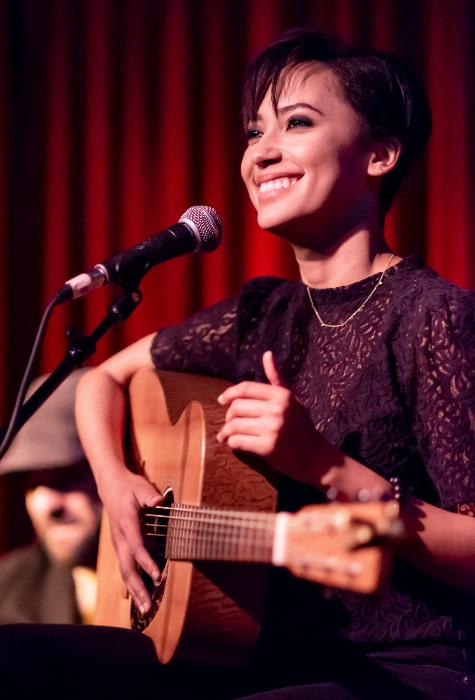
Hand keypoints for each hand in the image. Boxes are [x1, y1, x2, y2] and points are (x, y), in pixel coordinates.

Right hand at [99, 468, 162, 615]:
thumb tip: (159, 501)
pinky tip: (134, 601)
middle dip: (138, 588)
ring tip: (144, 610)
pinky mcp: (120, 548)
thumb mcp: (140, 487)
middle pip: (128, 567)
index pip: (137, 547)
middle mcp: (120, 539)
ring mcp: (118, 545)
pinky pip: (124, 569)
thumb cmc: (129, 487)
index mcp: (126, 524)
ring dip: (134, 592)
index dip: (147, 562)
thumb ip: (149, 495)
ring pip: (124, 572)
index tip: (157, 576)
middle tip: (148, 607)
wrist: (110, 486)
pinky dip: (129, 586)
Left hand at [216, 351, 320, 482]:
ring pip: (234, 425)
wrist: (316, 457)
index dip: (229, 393)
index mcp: (282, 395)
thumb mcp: (292, 400)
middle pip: (237, 407)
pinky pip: (238, 442)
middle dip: (228, 416)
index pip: (246, 388)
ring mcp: (272, 428)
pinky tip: (234, 444)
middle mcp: (277, 409)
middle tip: (228, 423)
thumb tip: (267, 354)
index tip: (221, 400)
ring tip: (225, 435)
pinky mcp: (267, 447)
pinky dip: (232, 443)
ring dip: (226, 432)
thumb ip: (276, 378)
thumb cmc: (302, 427)